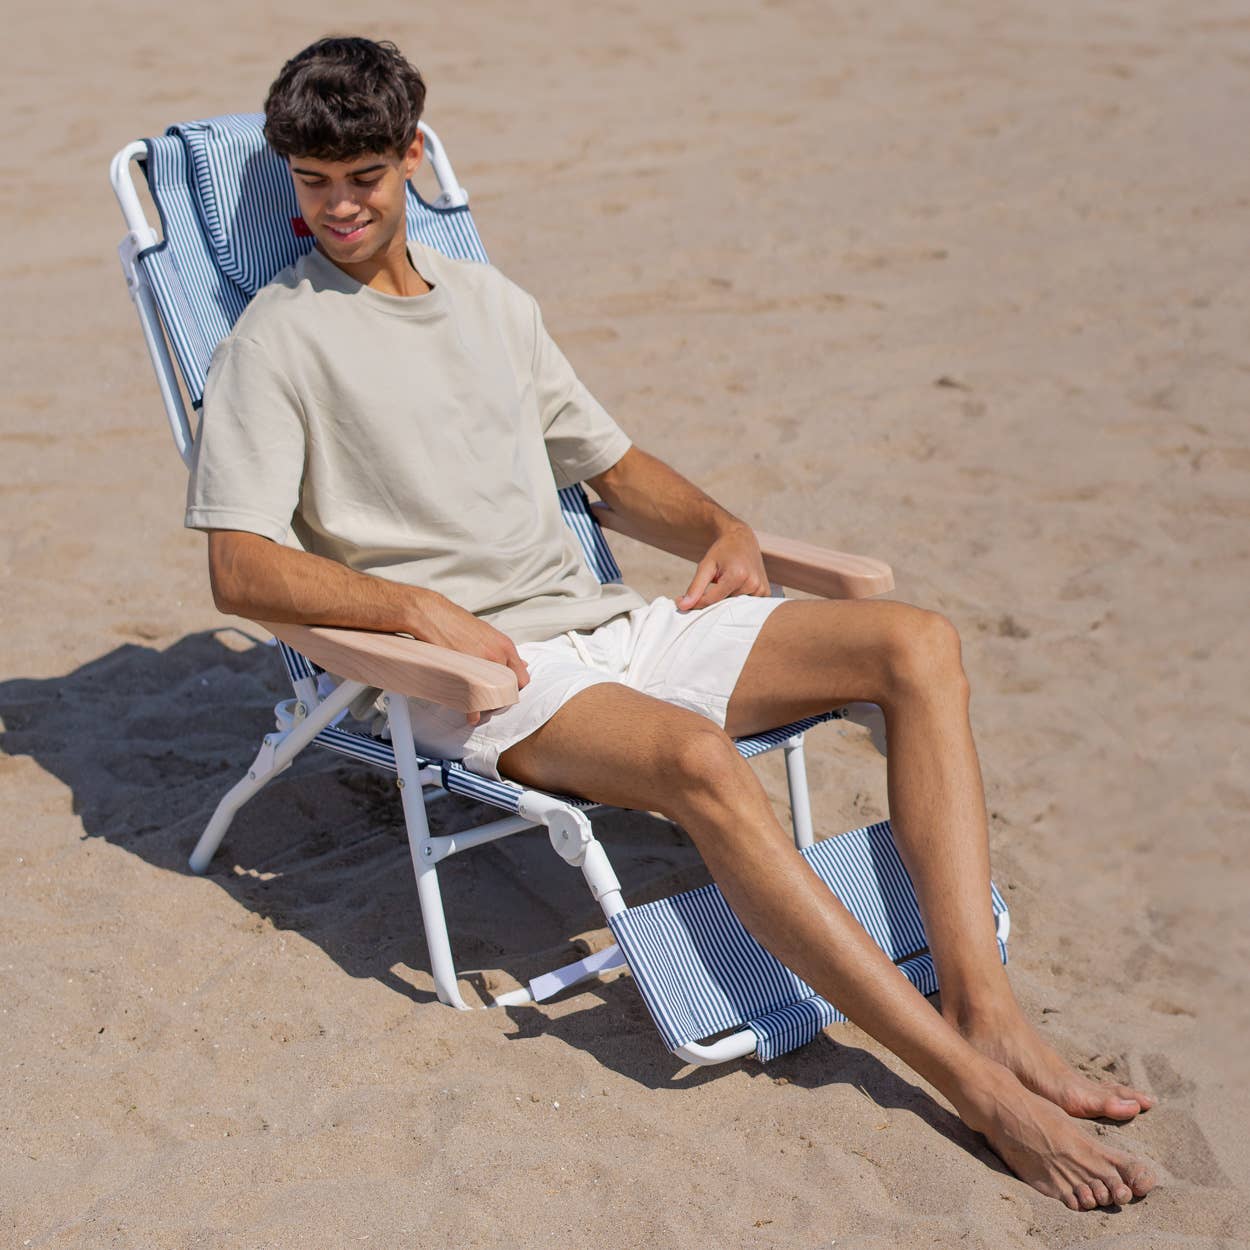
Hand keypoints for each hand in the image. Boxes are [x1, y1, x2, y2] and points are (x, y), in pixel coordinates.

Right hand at [409, 593, 529, 723]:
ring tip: (480, 709)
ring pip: (493, 697)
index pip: (523, 679)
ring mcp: (481, 665)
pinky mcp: (464, 672)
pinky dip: (473, 711)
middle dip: (501, 699)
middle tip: (491, 703)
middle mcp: (498, 656)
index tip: (504, 692)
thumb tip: (523, 665)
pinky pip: (474, 699)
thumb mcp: (488, 633)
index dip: (513, 688)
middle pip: (509, 690)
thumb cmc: (457, 623)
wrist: (432, 615)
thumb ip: (504, 652)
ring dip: (487, 706)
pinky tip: (470, 715)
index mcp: (506, 646)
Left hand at [677, 522, 769, 610]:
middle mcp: (752, 583)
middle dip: (713, 602)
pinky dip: (737, 600)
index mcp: (737, 575)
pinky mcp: (765, 592)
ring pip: (735, 606)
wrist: (742, 539)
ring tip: (725, 584)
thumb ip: (695, 587)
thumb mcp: (705, 566)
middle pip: (725, 605)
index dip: (697, 603)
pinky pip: (746, 605)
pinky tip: (734, 588)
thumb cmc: (722, 551)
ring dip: (726, 600)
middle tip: (709, 590)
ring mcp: (761, 589)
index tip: (682, 604)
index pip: (712, 600)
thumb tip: (683, 606)